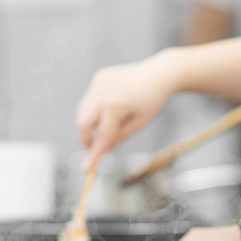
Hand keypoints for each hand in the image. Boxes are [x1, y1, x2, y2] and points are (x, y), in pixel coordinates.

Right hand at [76, 50, 180, 169]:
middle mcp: (102, 92)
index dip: (93, 153)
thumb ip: (116, 138)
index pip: (100, 135)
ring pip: (83, 110)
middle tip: (92, 148)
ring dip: (90, 122)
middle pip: (82, 122)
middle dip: (85, 138)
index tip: (86, 166)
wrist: (158, 74)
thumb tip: (100, 151)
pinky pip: (91, 98)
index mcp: (115, 106)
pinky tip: (113, 106)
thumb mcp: (137, 125)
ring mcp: (99, 82)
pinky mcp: (99, 77)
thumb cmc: (151, 102)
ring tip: (110, 123)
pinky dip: (96, 108)